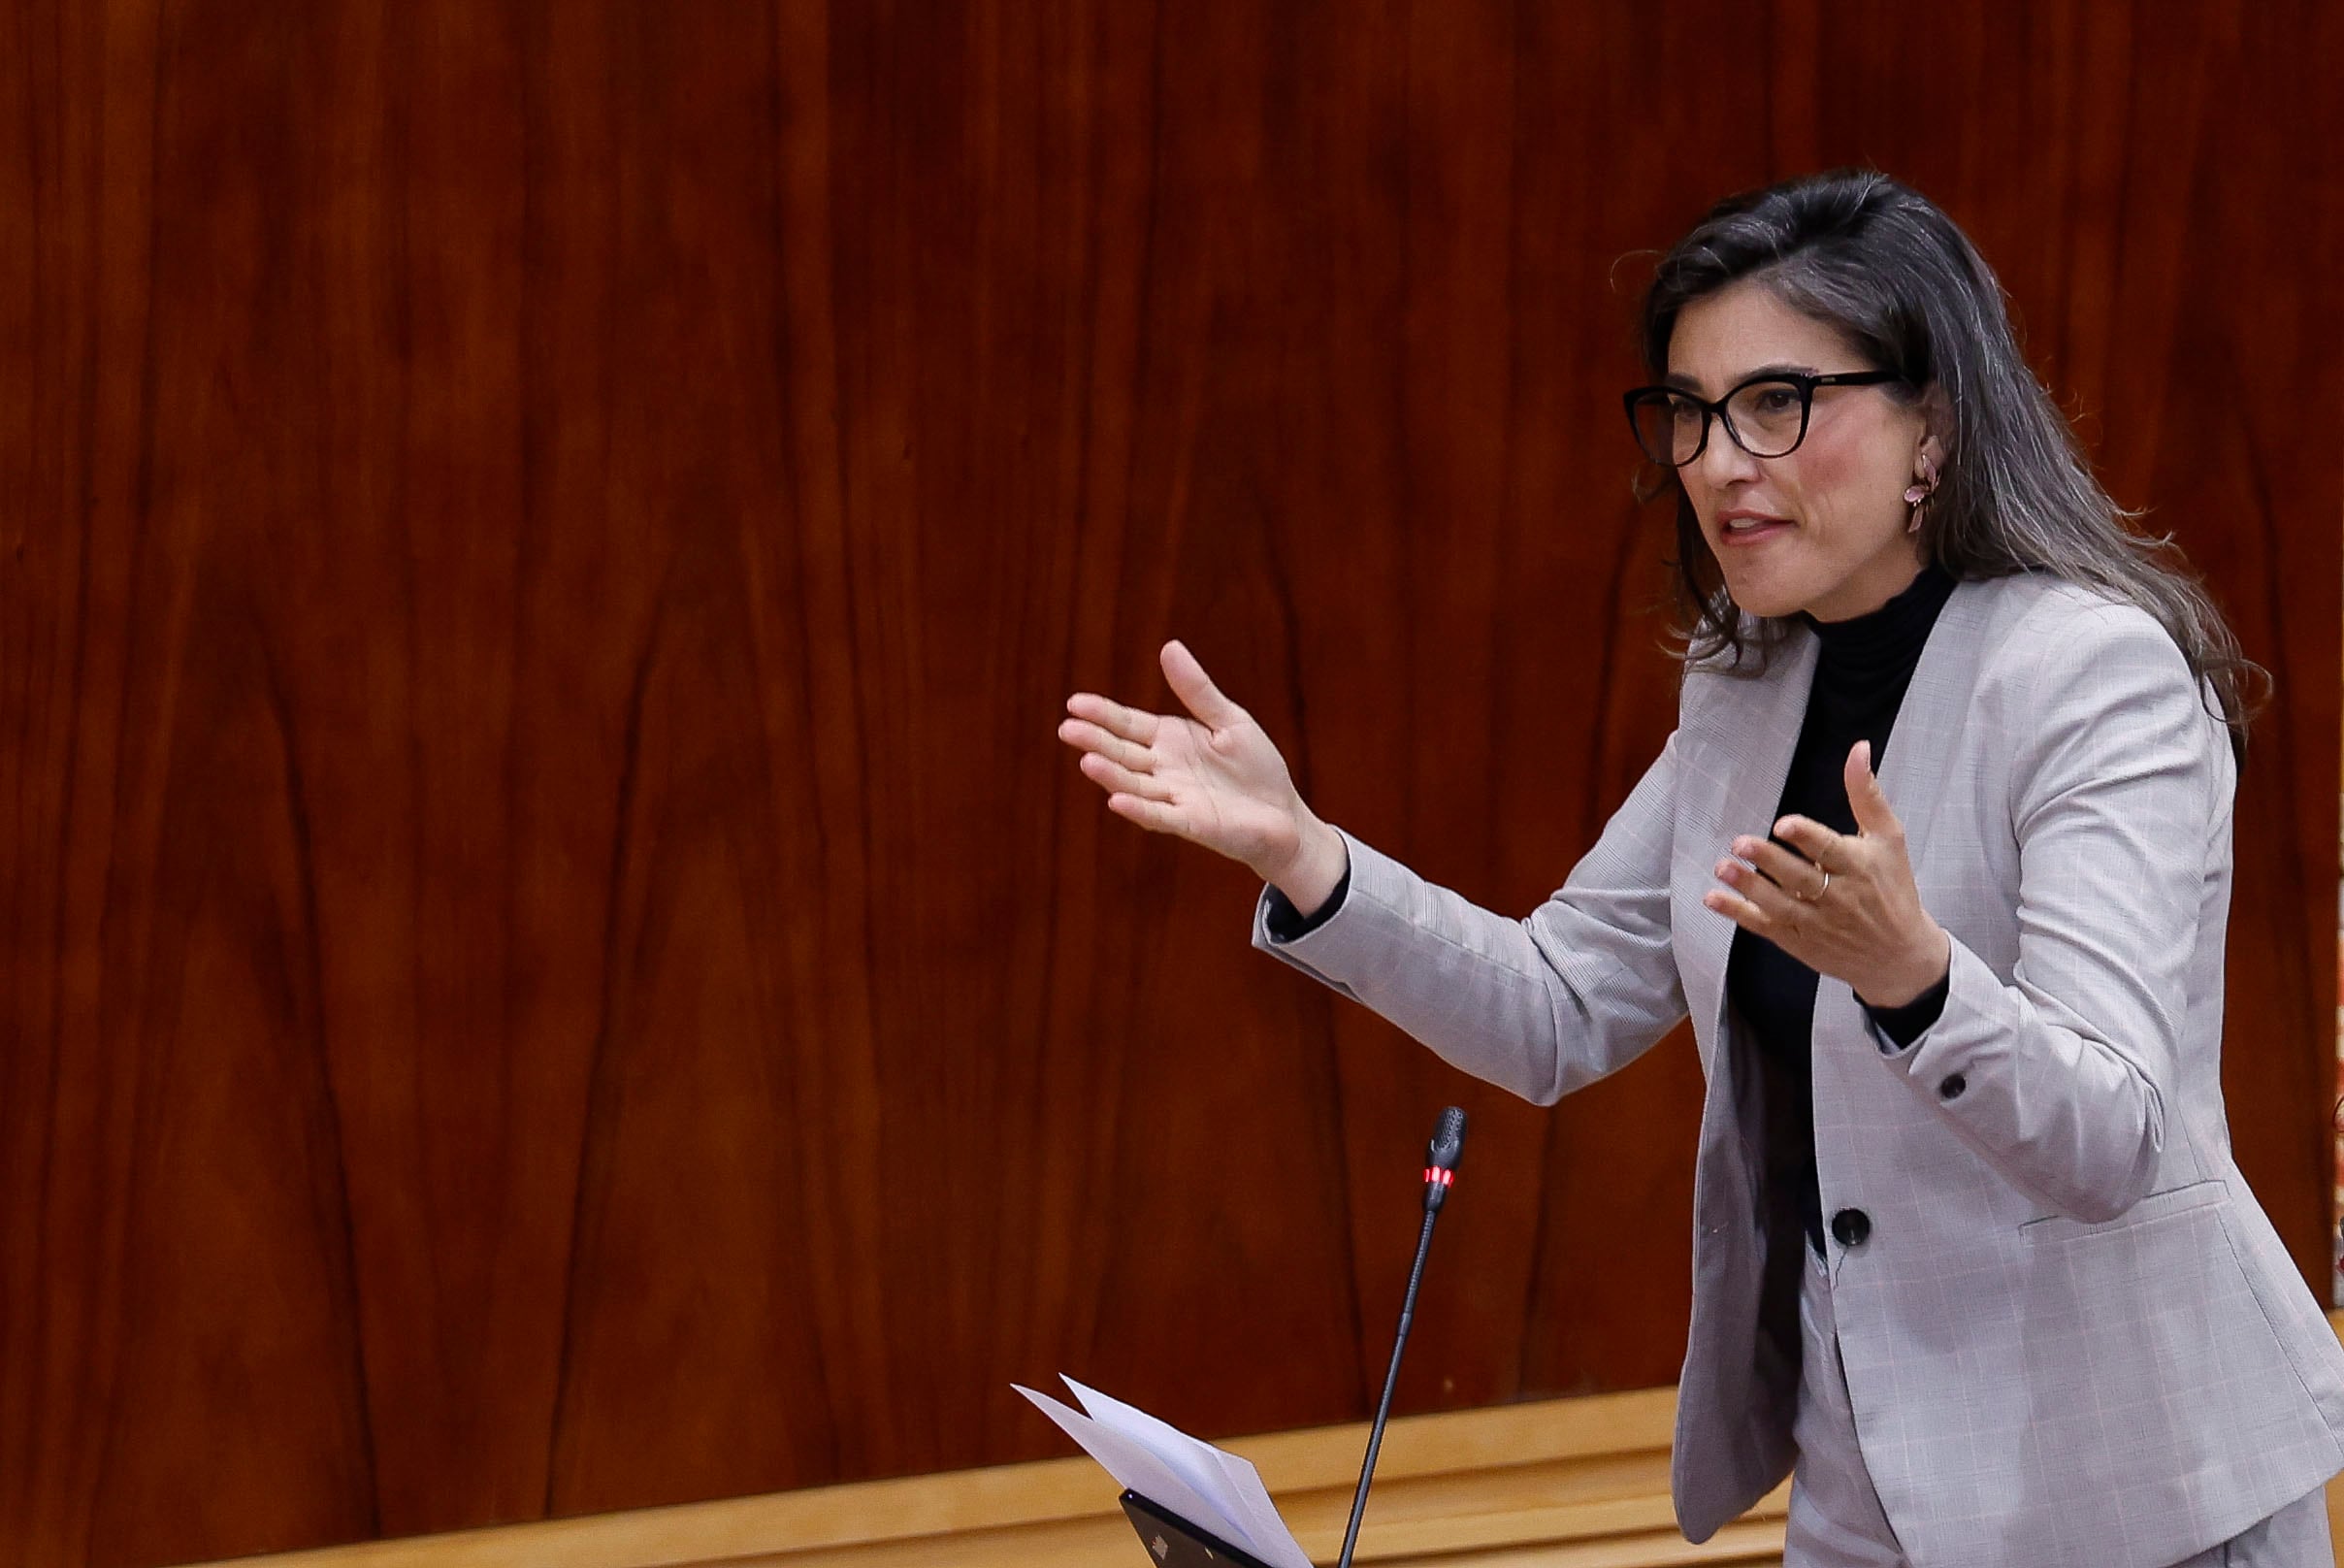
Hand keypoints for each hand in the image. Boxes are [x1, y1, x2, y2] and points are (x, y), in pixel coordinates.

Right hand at [1058, 641, 1347, 905]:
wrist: (1283, 815)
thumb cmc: (1255, 768)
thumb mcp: (1228, 719)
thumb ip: (1197, 690)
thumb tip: (1169, 647)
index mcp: (1169, 740)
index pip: (1127, 724)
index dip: (1102, 714)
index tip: (1074, 703)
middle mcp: (1163, 769)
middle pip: (1122, 753)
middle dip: (1095, 742)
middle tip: (1067, 729)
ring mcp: (1173, 797)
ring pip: (1134, 784)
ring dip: (1110, 775)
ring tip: (1087, 761)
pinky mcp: (1191, 824)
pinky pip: (1160, 815)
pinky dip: (1138, 808)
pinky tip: (1117, 800)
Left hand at [1701, 741, 1949, 1007]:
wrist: (1899, 956)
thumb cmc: (1893, 888)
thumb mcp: (1888, 839)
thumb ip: (1866, 794)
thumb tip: (1858, 748)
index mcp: (1860, 867)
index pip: (1830, 850)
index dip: (1806, 837)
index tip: (1783, 824)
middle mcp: (1838, 897)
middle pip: (1800, 878)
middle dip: (1769, 861)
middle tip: (1740, 843)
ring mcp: (1816, 923)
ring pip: (1778, 905)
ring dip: (1748, 888)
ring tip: (1722, 868)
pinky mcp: (1799, 943)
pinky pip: (1765, 927)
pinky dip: (1738, 914)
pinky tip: (1713, 898)